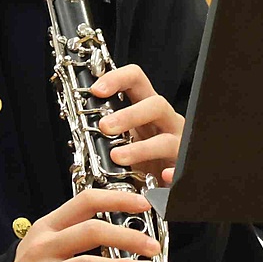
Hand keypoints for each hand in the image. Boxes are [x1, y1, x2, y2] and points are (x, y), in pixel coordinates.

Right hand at [13, 188, 160, 261]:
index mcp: (50, 226)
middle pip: (90, 232)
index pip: (85, 202)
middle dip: (127, 236)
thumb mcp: (59, 251)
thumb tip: (132, 251)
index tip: (143, 204)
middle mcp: (44, 246)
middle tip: (152, 246)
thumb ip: (93, 249)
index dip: (116, 200)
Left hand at [93, 64, 184, 185]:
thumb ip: (107, 126)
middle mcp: (166, 121)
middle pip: (156, 104)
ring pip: (166, 140)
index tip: (96, 90)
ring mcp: (178, 144)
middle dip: (129, 115)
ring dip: (141, 148)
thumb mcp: (123, 135)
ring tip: (117, 157)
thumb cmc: (141, 155)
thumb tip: (78, 120)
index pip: (137, 80)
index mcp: (147, 107)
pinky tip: (161, 176)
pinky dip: (172, 173)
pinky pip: (181, 170)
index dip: (117, 79)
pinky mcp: (184, 168)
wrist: (160, 182)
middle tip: (104, 127)